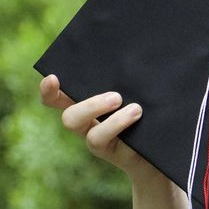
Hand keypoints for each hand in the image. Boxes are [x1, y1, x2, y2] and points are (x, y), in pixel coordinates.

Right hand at [39, 74, 155, 181]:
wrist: (160, 147)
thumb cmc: (144, 110)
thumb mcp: (134, 91)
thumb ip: (125, 79)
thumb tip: (130, 53)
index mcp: (85, 104)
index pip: (56, 99)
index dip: (48, 91)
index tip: (53, 78)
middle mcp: (87, 125)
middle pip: (70, 119)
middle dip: (90, 107)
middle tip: (117, 97)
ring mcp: (101, 142)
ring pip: (93, 138)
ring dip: (114, 122)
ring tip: (136, 109)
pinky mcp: (117, 155)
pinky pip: (116, 147)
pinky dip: (125, 129)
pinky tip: (140, 119)